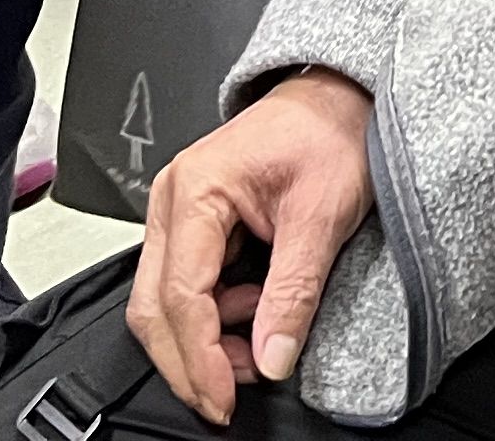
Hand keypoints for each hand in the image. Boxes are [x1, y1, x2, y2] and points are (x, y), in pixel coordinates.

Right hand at [130, 68, 377, 423]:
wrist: (339, 95)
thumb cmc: (331, 132)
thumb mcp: (323, 213)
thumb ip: (294, 292)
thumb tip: (273, 358)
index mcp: (197, 188)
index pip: (182, 296)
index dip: (199, 359)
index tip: (223, 399)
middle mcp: (173, 199)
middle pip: (154, 307)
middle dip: (189, 362)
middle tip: (226, 399)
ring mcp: (178, 211)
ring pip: (163, 301)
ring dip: (202, 342)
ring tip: (257, 348)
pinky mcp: (193, 223)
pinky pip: (184, 285)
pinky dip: (213, 317)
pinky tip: (253, 314)